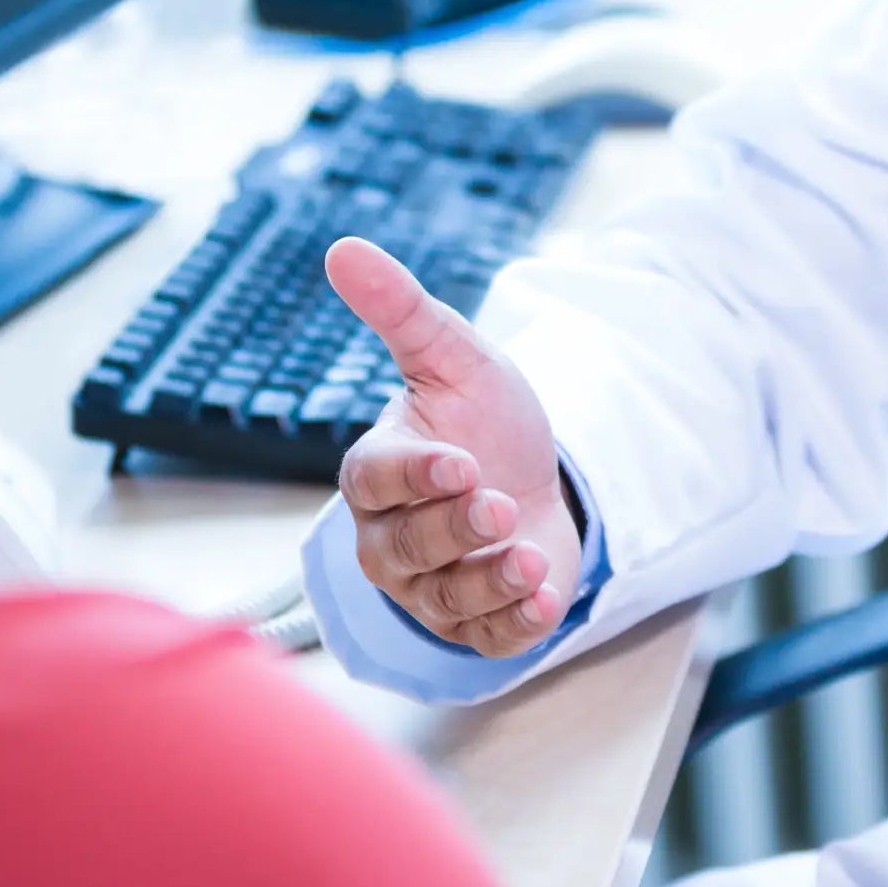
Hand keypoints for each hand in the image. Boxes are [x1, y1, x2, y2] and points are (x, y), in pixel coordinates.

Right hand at [325, 236, 584, 655]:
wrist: (535, 476)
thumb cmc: (482, 419)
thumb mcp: (456, 358)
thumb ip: (402, 311)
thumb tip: (343, 247)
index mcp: (377, 473)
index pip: (376, 481)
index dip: (415, 476)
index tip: (458, 463)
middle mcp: (392, 538)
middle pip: (407, 548)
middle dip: (454, 531)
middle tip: (497, 504)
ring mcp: (432, 589)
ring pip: (445, 600)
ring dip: (488, 580)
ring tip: (528, 556)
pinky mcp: (478, 625)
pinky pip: (486, 638)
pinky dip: (515, 624)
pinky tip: (544, 599)